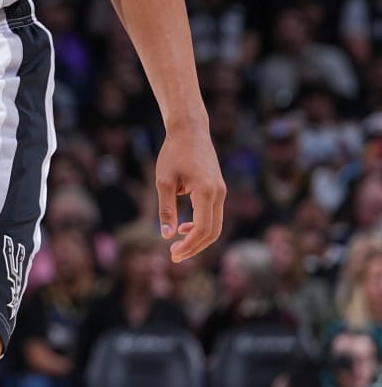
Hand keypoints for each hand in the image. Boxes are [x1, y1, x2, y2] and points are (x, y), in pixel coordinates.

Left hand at [155, 116, 223, 260]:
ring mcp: (222, 192)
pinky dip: (201, 225)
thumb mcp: (164, 181)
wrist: (190, 130)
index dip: (189, 245)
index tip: (173, 254)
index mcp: (207, 192)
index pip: (202, 229)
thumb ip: (166, 209)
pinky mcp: (219, 189)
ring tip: (178, 245)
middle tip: (175, 256)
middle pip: (213, 232)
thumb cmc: (173, 153)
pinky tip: (184, 227)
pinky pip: (214, 215)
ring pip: (215, 225)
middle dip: (195, 247)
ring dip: (198, 238)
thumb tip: (166, 235)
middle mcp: (219, 194)